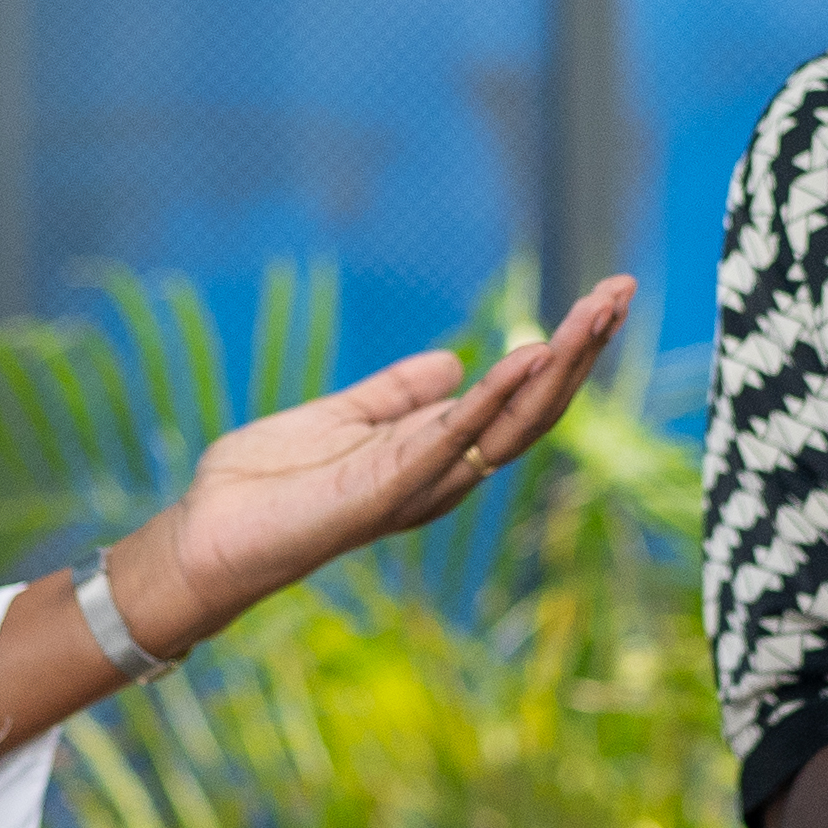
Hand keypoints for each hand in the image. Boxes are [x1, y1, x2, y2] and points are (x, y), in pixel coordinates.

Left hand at [132, 276, 636, 636]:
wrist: (204, 535)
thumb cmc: (263, 486)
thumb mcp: (340, 416)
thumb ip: (396, 393)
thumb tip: (454, 358)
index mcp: (432, 451)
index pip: (517, 400)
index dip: (561, 351)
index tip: (601, 300)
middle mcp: (439, 472)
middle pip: (532, 410)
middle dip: (581, 350)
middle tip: (623, 291)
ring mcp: (417, 484)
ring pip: (510, 424)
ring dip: (558, 366)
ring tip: (598, 311)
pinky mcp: (383, 492)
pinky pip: (451, 439)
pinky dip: (492, 397)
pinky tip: (528, 355)